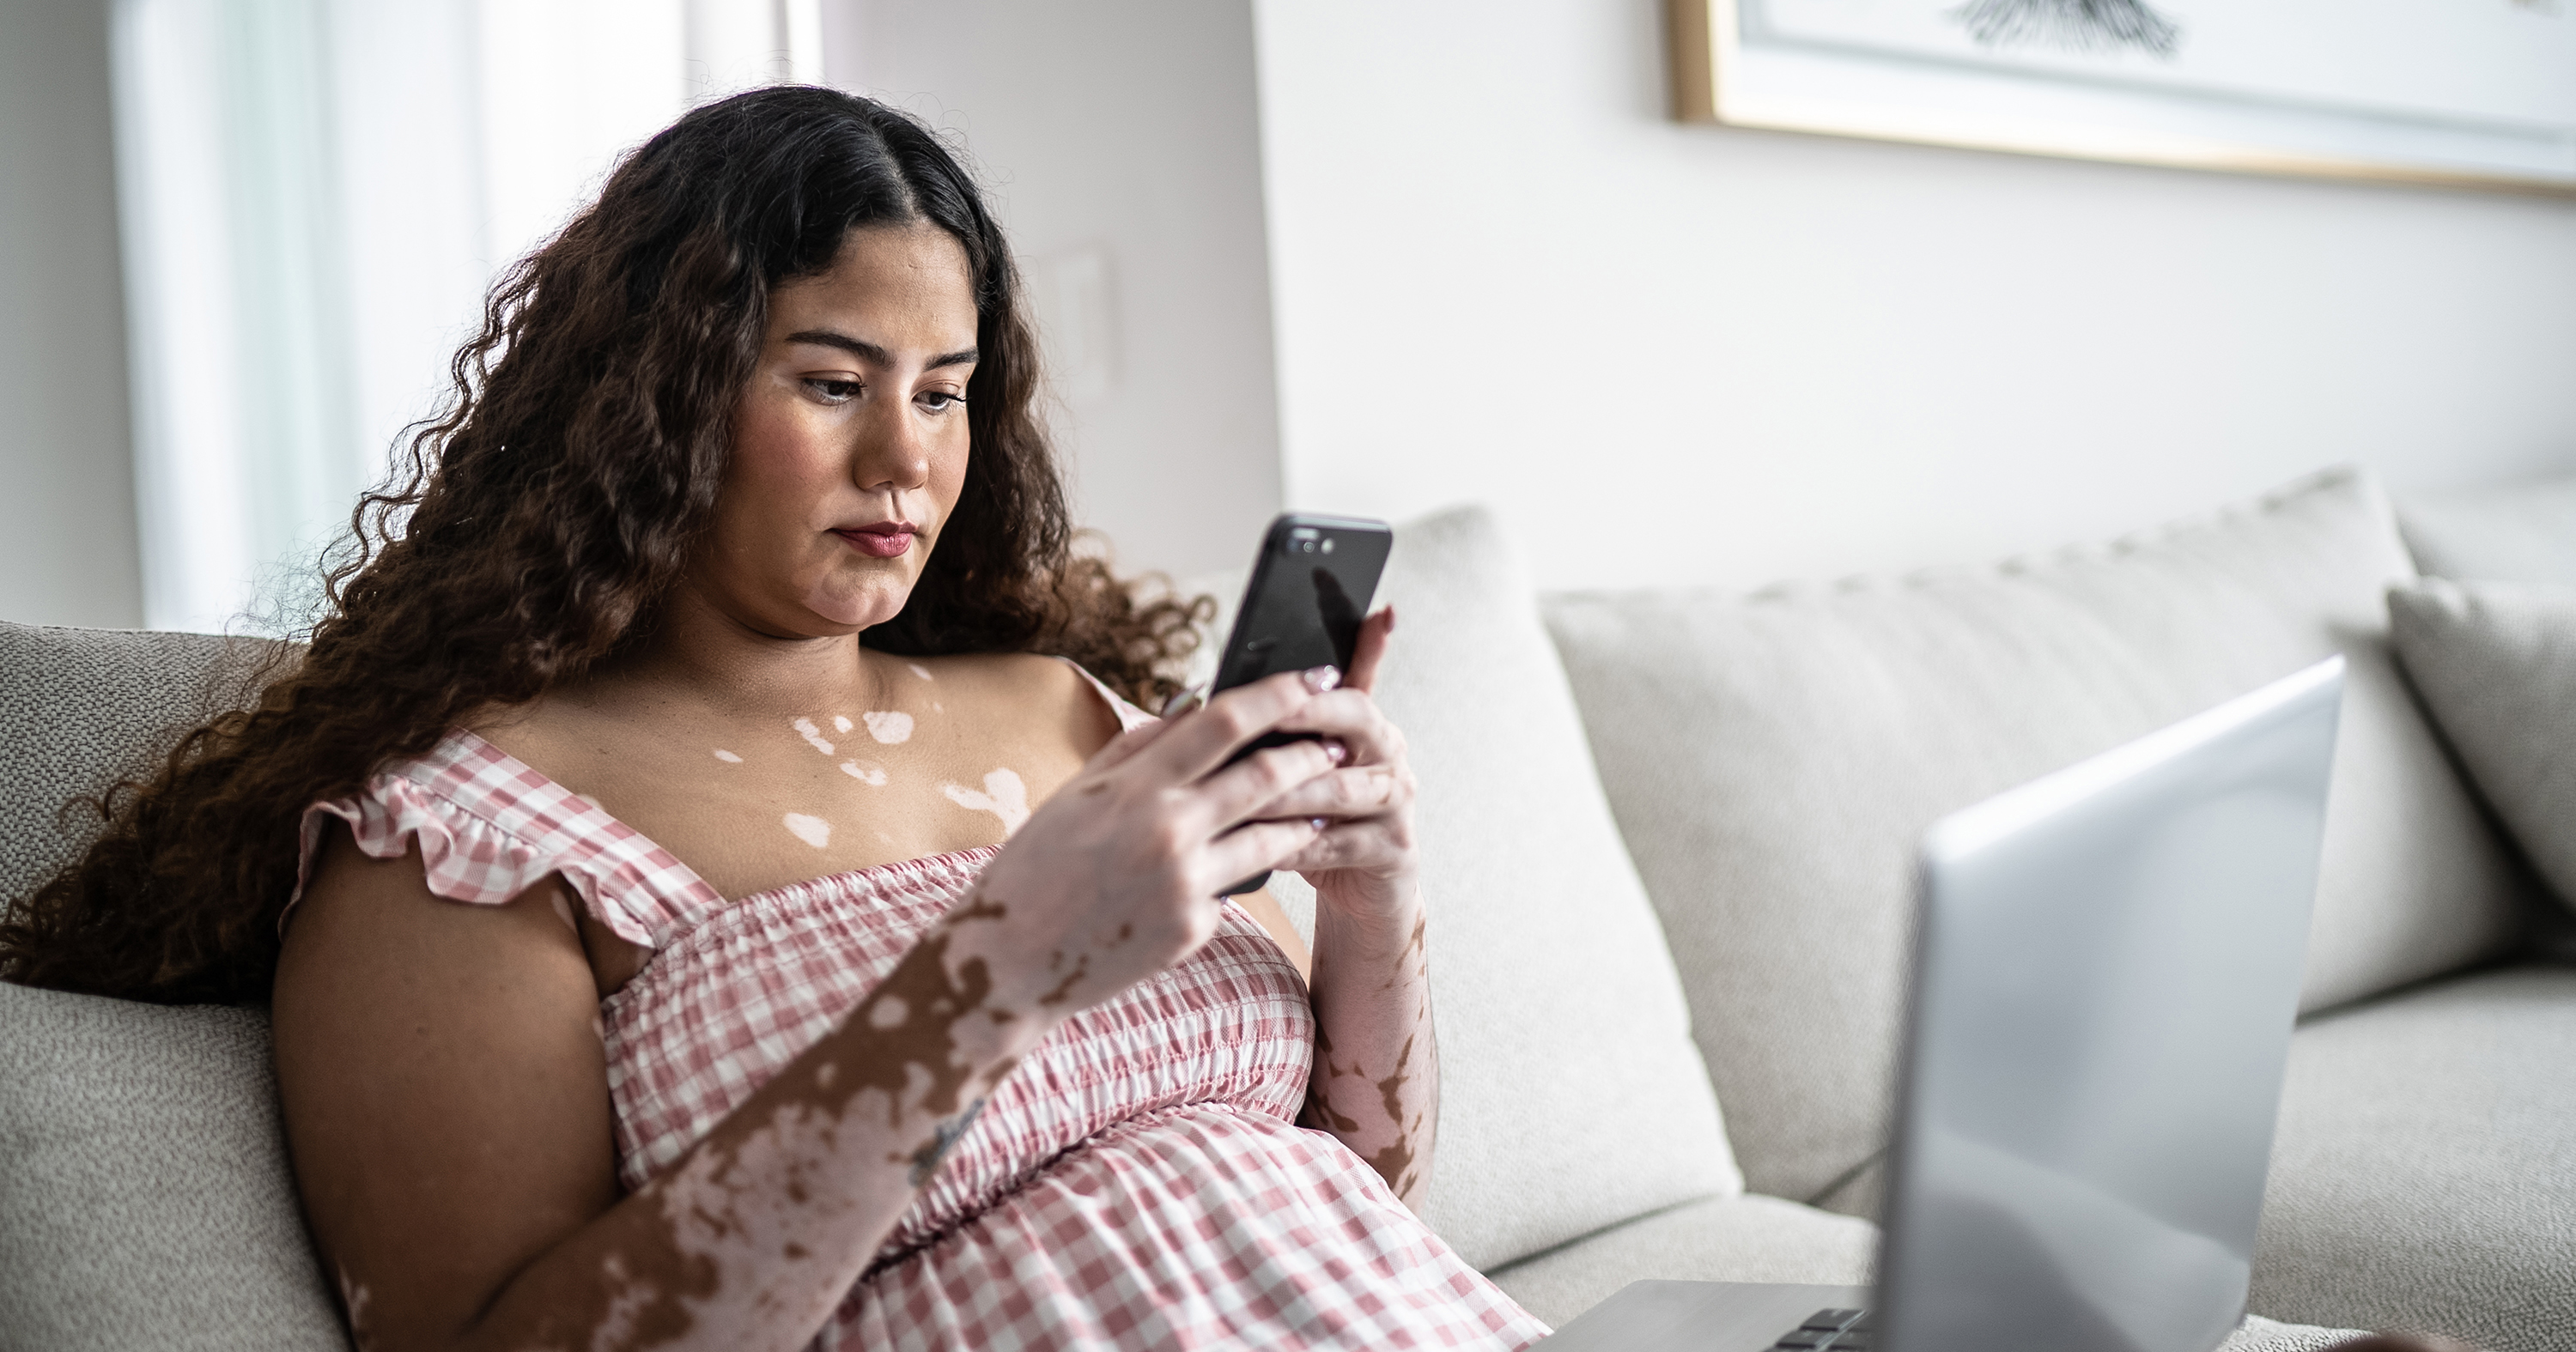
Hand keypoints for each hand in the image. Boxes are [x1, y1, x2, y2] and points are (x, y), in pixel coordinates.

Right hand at [950, 669, 1342, 1018]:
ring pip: (1272, 836)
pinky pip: (1237, 886)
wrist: (1009, 962)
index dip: (1280, 694)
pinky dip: (1251, 866)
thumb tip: (1193, 706)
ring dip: (1307, 812)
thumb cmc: (1037, 867)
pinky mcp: (1194, 927)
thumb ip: (1137, 748)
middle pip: (1265, 776)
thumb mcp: (1077, 794)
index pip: (1225, 722)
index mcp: (1133, 786)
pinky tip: (1266, 856)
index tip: (1316, 675)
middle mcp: (1165, 829)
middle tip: (1342, 738)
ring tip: (1325, 798)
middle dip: (1313, 753)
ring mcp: (1184, 882)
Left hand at [1256, 607, 1421, 927]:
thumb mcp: (1302, 769)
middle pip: (1358, 718)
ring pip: (1341, 788)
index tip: (1336, 646)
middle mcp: (1389, 753)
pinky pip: (1338, 843)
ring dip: (1290, 794)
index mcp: (1366, 724)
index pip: (1361, 677)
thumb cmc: (1317, 818)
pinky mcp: (1393, 847)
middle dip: (1310, 713)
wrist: (1359, 887)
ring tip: (1246, 799)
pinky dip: (1297, 847)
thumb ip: (1278, 730)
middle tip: (1269, 716)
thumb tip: (1214, 696)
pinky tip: (1264, 850)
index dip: (1364, 649)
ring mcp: (1396, 801)